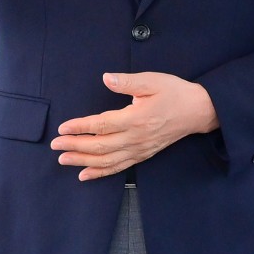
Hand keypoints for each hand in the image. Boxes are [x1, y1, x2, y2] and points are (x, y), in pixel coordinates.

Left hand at [51, 72, 219, 180]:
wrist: (197, 111)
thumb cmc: (174, 93)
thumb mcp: (152, 81)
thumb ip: (128, 82)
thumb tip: (106, 78)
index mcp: (136, 119)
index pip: (102, 125)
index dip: (80, 127)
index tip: (63, 129)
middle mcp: (136, 138)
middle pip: (100, 146)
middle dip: (75, 147)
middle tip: (55, 145)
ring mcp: (139, 150)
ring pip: (106, 161)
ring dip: (83, 162)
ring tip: (64, 160)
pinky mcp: (142, 155)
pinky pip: (118, 168)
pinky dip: (100, 173)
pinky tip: (85, 175)